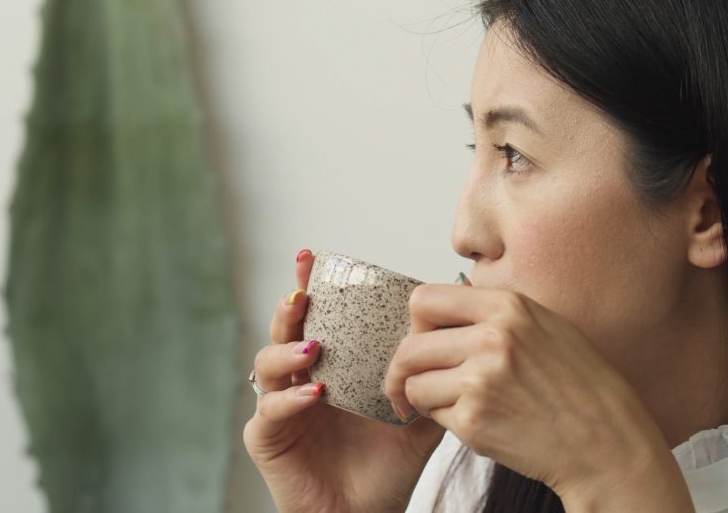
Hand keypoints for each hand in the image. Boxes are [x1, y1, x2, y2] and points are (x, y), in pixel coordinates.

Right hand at [242, 251, 446, 512]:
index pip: (317, 318)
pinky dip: (289, 399)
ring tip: (314, 347)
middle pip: (284, 329)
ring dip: (288, 348)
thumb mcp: (417, 419)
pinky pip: (269, 410)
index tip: (314, 257)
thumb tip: (460, 335)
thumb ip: (431, 380)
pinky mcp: (266, 437)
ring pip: (267, 363)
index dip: (311, 286)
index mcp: (329, 368)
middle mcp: (299, 380)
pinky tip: (315, 394)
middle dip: (291, 304)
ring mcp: (279, 407)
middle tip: (305, 290)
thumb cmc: (387, 469)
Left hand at [383, 285, 692, 510]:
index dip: (416, 324)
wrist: (607, 443)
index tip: (422, 342)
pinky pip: (433, 416)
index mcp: (508, 306)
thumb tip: (440, 313)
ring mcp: (481, 379)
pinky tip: (475, 423)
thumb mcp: (545, 327)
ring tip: (451, 406)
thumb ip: (494, 315)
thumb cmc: (579, 388)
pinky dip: (444, 422)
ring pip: (414, 383)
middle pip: (409, 345)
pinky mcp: (475, 420)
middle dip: (403, 369)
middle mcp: (492, 337)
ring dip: (423, 398)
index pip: (425, 299)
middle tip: (408, 384)